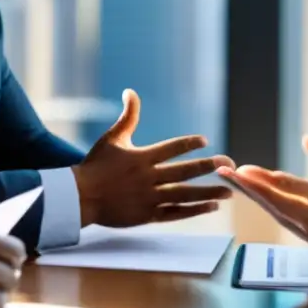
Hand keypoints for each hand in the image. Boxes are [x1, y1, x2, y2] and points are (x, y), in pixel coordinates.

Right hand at [72, 89, 234, 226]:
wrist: (79, 197)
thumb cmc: (95, 165)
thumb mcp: (112, 138)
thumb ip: (127, 116)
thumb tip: (130, 91)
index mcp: (142, 157)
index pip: (172, 148)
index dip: (190, 143)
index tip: (206, 141)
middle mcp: (149, 177)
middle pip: (184, 172)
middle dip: (208, 167)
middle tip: (228, 163)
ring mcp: (149, 198)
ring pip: (185, 195)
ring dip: (209, 192)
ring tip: (229, 191)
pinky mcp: (147, 215)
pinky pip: (176, 213)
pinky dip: (194, 210)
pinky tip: (211, 206)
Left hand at [218, 135, 307, 266]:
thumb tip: (307, 137)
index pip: (279, 185)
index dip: (257, 176)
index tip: (240, 167)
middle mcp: (304, 216)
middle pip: (267, 199)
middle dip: (245, 186)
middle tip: (224, 173)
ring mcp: (303, 229)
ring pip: (272, 211)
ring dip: (253, 197)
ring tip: (237, 184)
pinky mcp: (306, 238)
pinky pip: (281, 220)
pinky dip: (268, 208)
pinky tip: (261, 200)